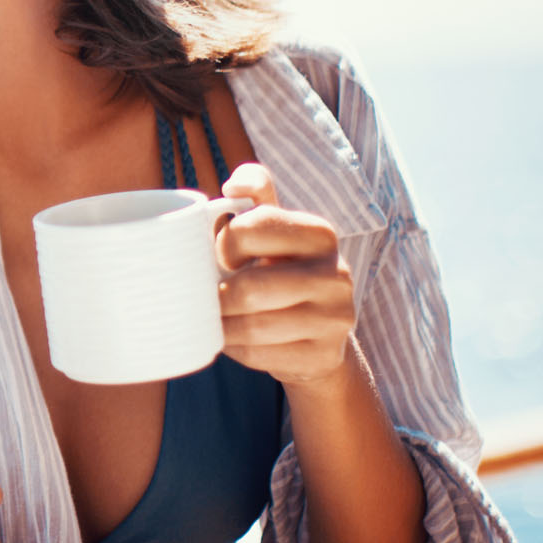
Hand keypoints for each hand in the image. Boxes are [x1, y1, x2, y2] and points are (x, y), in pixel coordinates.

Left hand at [215, 163, 356, 386]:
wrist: (315, 334)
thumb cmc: (279, 269)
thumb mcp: (272, 229)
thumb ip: (255, 194)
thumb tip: (233, 186)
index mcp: (320, 234)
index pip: (255, 226)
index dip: (224, 242)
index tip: (220, 257)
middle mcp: (336, 274)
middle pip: (250, 288)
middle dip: (217, 296)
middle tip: (206, 297)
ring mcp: (335, 319)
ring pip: (254, 327)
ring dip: (221, 325)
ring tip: (214, 318)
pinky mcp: (325, 356)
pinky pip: (260, 356)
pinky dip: (236, 349)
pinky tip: (234, 339)